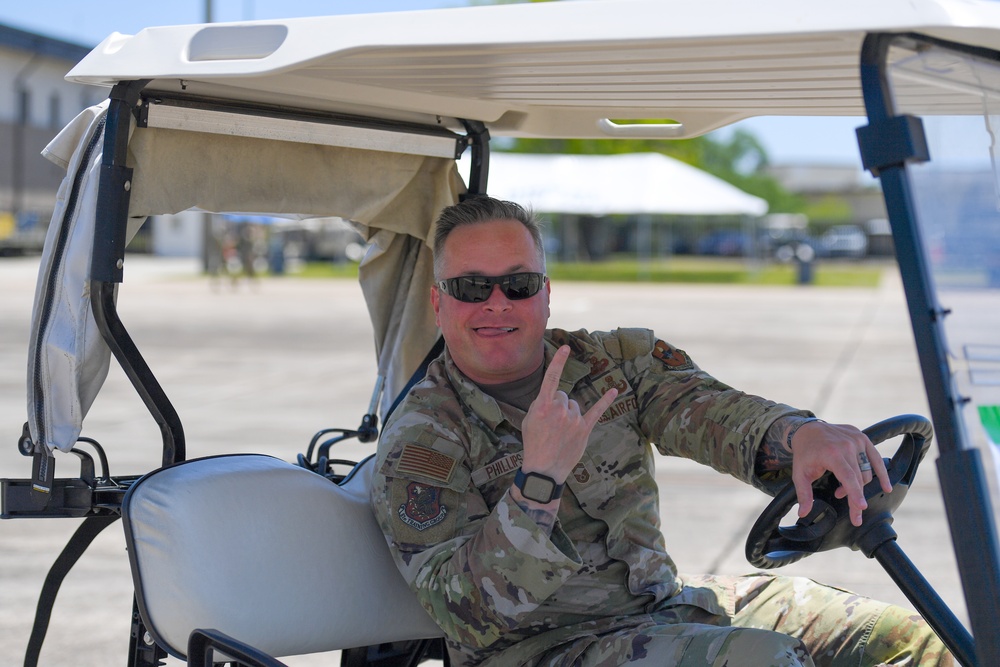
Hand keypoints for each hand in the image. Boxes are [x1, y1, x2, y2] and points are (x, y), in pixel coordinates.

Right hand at [520, 346, 618, 483]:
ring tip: (560, 432)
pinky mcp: (584, 429)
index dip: (558, 361)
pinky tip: (615, 390)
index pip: (552, 378)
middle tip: (551, 425)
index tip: (566, 347)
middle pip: (563, 396)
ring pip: (574, 406)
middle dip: (558, 406)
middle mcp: (560, 410)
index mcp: (543, 406)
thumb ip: (540, 404)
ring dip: (569, 414)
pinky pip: (597, 410)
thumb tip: (553, 397)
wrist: (543, 469)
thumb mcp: (529, 420)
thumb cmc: (533, 444)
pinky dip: (606, 400)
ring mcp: (574, 420)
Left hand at [791, 421, 891, 526]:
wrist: (807, 429)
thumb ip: (804, 494)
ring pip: (866, 472)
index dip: (855, 493)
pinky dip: (881, 473)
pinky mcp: (862, 438)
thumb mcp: (800, 473)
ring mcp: (856, 440)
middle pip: (859, 478)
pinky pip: (876, 459)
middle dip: (856, 498)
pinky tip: (886, 487)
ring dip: (857, 486)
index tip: (861, 507)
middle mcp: (847, 445)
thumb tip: (803, 514)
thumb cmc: (804, 453)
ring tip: (841, 490)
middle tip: (853, 513)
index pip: (848, 477)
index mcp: (832, 453)